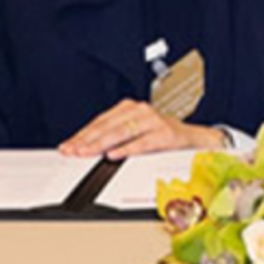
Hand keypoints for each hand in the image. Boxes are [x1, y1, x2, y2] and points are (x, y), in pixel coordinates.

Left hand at [58, 99, 225, 159]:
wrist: (195, 139)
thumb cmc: (163, 136)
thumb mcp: (137, 132)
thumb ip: (114, 137)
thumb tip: (84, 148)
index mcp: (131, 108)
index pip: (101, 121)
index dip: (82, 134)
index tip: (67, 146)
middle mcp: (141, 111)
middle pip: (108, 126)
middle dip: (87, 140)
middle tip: (72, 151)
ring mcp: (154, 120)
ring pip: (122, 132)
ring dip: (101, 144)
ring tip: (87, 153)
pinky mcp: (166, 133)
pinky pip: (142, 142)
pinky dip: (127, 149)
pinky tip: (114, 155)